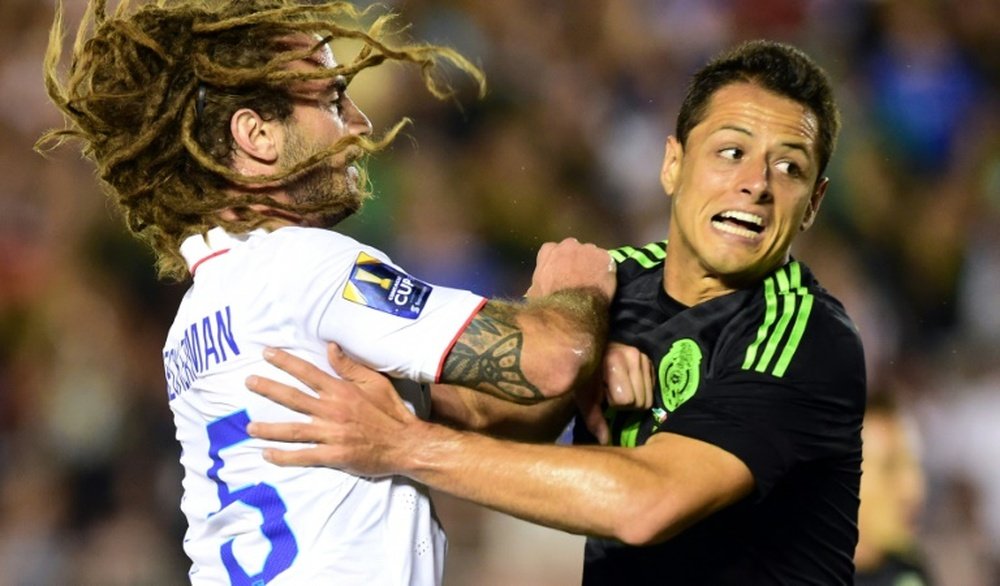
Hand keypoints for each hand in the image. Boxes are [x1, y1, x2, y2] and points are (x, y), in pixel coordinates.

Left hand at [245, 344, 416, 475]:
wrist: (405, 444)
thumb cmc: (391, 411)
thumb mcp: (375, 382)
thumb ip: (350, 366)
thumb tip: (330, 346)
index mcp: (341, 391)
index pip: (307, 373)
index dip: (286, 362)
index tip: (267, 354)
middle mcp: (332, 411)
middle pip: (293, 398)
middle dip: (268, 389)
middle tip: (248, 382)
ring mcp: (331, 435)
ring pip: (292, 430)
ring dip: (268, 428)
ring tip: (249, 426)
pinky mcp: (334, 456)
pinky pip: (303, 456)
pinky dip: (283, 457)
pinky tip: (267, 455)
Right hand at [525, 238, 615, 300]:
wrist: (571, 310)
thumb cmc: (549, 302)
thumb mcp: (534, 293)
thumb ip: (537, 283)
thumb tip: (536, 289)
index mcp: (548, 251)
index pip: (552, 250)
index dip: (558, 262)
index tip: (561, 272)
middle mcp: (568, 245)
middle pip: (574, 249)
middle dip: (576, 260)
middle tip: (579, 277)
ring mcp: (588, 250)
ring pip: (592, 254)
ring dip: (592, 265)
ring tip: (593, 282)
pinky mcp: (605, 257)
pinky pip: (607, 262)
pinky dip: (606, 271)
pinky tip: (604, 284)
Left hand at [574, 343, 653, 444]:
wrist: (589, 350)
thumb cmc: (586, 374)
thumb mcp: (584, 395)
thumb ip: (594, 418)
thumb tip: (605, 441)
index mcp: (614, 362)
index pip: (625, 400)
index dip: (614, 403)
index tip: (604, 394)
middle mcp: (632, 356)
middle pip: (639, 401)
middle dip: (626, 403)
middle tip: (612, 393)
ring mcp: (642, 357)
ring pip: (648, 397)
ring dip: (635, 398)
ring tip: (620, 388)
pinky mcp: (649, 360)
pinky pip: (652, 389)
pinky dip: (642, 391)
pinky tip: (628, 384)